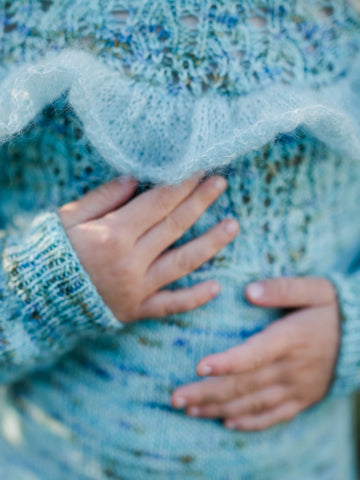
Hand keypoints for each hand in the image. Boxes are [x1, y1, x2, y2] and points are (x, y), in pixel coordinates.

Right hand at [58, 175, 238, 323]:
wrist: (39, 299)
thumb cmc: (53, 252)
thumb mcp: (70, 217)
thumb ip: (104, 197)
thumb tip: (136, 179)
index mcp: (114, 234)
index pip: (158, 203)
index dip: (182, 184)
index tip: (200, 170)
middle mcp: (131, 261)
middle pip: (174, 226)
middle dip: (200, 202)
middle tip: (221, 183)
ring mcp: (136, 289)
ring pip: (182, 263)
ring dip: (211, 244)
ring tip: (233, 225)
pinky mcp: (136, 310)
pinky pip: (170, 305)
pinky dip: (194, 297)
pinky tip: (216, 286)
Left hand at [172, 277, 339, 430]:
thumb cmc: (333, 308)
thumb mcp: (315, 289)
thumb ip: (282, 288)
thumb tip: (248, 291)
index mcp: (291, 339)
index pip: (254, 354)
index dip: (226, 362)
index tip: (197, 366)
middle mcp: (291, 369)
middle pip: (244, 385)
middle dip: (208, 393)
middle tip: (176, 398)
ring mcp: (297, 388)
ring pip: (253, 404)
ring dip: (220, 409)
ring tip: (190, 410)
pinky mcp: (302, 399)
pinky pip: (274, 416)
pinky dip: (249, 422)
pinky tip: (227, 423)